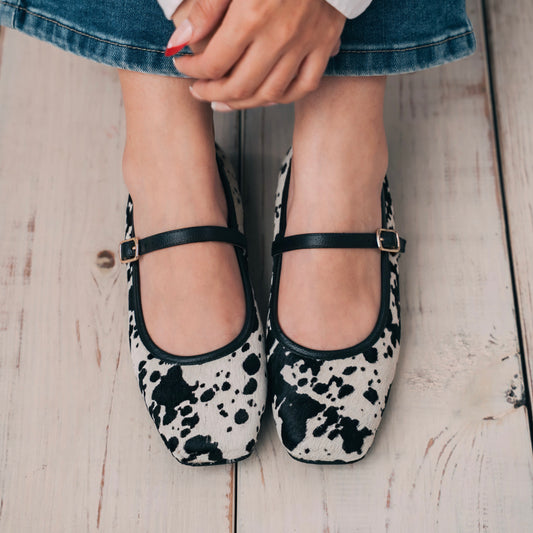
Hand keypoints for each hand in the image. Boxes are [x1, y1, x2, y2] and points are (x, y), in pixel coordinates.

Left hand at [168, 0, 344, 109]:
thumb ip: (207, 8)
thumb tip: (179, 41)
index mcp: (251, 17)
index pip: (214, 63)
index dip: (192, 70)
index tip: (182, 65)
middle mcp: (278, 37)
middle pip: (239, 87)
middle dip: (211, 93)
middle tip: (199, 90)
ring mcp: (304, 44)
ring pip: (269, 94)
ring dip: (242, 103)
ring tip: (224, 100)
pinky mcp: (324, 45)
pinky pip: (304, 86)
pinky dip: (283, 98)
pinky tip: (264, 96)